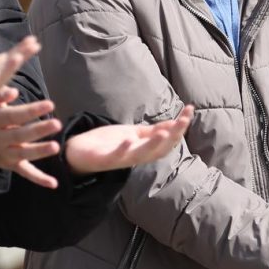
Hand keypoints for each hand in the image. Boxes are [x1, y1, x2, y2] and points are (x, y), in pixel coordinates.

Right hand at [0, 87, 62, 188]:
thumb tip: (14, 92)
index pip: (13, 116)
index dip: (31, 111)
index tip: (50, 104)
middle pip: (20, 135)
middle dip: (39, 130)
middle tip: (57, 124)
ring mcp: (3, 154)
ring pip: (23, 154)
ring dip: (40, 151)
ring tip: (56, 147)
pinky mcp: (9, 165)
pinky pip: (24, 172)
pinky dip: (38, 179)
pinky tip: (53, 184)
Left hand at [65, 105, 193, 174]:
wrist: (79, 152)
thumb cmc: (108, 143)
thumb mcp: (133, 134)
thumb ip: (151, 131)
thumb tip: (174, 123)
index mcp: (144, 149)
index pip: (168, 140)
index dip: (180, 127)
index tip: (189, 110)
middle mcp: (136, 156)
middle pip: (159, 149)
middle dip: (173, 135)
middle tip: (183, 121)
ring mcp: (120, 159)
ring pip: (141, 155)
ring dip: (153, 145)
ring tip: (164, 133)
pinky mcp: (104, 159)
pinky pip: (115, 157)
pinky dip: (123, 149)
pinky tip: (129, 140)